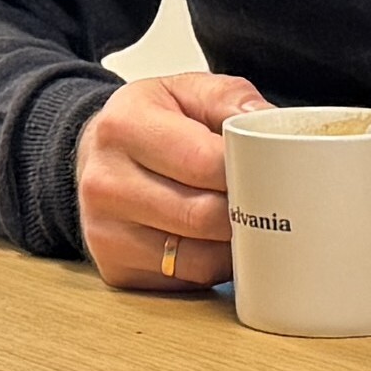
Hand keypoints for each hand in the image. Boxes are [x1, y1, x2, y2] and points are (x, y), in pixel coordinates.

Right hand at [75, 73, 268, 294]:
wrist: (97, 155)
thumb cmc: (151, 123)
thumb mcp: (186, 91)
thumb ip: (231, 100)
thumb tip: (270, 127)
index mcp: (123, 126)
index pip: (204, 162)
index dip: (248, 171)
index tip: (273, 173)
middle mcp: (105, 182)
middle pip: (203, 216)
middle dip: (246, 213)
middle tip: (271, 203)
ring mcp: (105, 232)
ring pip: (199, 257)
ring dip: (234, 245)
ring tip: (246, 221)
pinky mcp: (115, 269)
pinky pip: (188, 279)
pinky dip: (214, 265)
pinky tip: (216, 242)